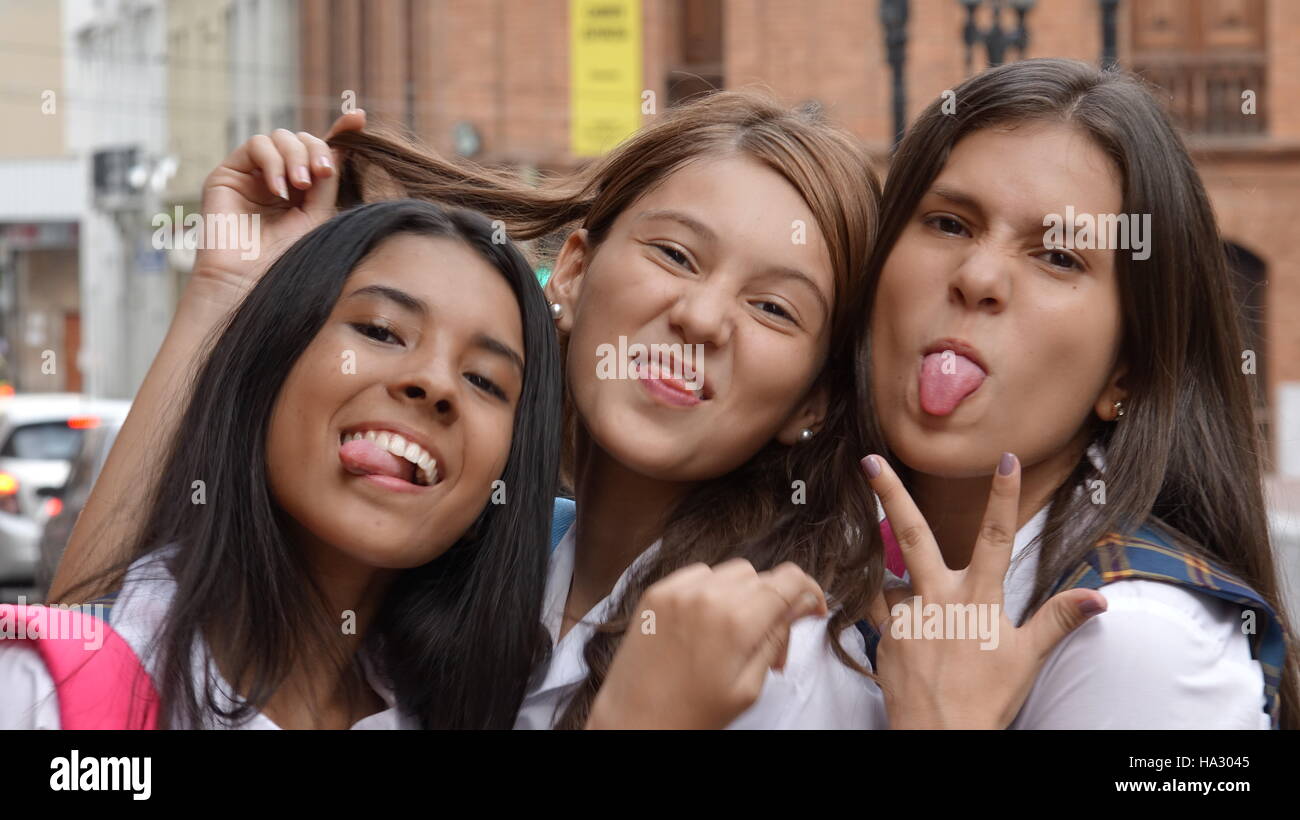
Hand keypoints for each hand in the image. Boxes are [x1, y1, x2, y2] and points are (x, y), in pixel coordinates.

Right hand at [189, 111, 366, 306]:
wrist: (251, 283)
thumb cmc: (287, 258)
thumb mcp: (318, 214)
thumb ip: (328, 179)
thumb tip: (344, 143)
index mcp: (303, 190)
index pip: (321, 152)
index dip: (340, 133)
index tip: (358, 118)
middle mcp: (277, 178)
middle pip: (303, 139)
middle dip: (316, 151)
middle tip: (321, 175)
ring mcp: (252, 175)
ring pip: (281, 137)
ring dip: (296, 156)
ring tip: (300, 187)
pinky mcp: (228, 174)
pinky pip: (256, 145)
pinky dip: (273, 161)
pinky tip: (280, 189)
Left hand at [586, 559, 827, 728]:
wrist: (633, 721)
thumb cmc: (692, 715)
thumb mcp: (748, 686)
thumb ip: (777, 637)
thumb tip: (804, 603)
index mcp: (736, 622)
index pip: (788, 581)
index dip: (808, 591)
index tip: (813, 609)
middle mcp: (707, 596)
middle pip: (761, 577)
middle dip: (773, 602)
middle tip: (768, 643)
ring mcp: (677, 591)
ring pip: (731, 571)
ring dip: (743, 594)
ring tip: (734, 634)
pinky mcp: (656, 593)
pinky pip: (698, 574)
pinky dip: (711, 590)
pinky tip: (707, 622)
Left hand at [861, 452, 1107, 728]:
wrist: (938, 736)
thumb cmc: (987, 700)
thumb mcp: (1027, 658)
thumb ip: (1057, 619)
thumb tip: (1099, 597)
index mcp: (978, 599)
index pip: (997, 537)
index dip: (1003, 496)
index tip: (1006, 459)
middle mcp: (937, 599)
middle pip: (914, 534)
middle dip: (892, 494)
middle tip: (871, 460)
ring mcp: (906, 616)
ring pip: (899, 581)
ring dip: (908, 588)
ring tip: (931, 634)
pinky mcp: (883, 636)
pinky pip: (884, 612)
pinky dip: (896, 617)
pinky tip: (912, 642)